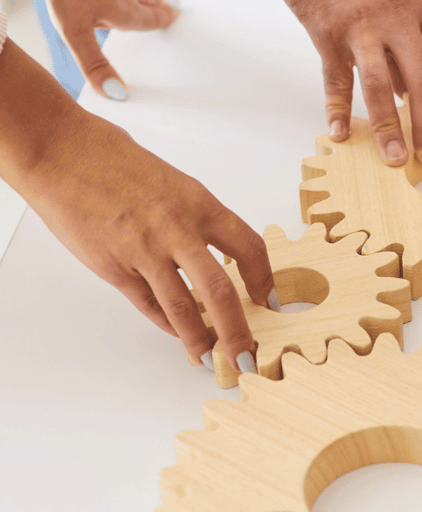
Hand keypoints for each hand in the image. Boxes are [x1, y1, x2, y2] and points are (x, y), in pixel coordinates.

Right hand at [0, 38, 270, 370]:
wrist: (63, 154)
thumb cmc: (115, 160)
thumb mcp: (174, 183)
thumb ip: (196, 218)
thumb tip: (219, 251)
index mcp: (199, 203)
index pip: (249, 248)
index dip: (264, 280)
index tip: (269, 300)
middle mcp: (177, 230)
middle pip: (220, 291)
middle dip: (237, 329)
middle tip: (246, 354)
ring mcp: (144, 252)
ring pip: (182, 308)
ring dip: (200, 339)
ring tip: (210, 357)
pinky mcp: (115, 268)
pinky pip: (148, 305)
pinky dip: (166, 323)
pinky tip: (178, 334)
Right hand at [230, 0, 421, 166]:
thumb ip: (406, 34)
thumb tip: (408, 89)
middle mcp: (398, 16)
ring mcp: (361, 24)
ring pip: (383, 85)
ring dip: (389, 127)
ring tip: (394, 158)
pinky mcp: (326, 31)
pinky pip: (335, 79)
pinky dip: (337, 108)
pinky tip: (339, 131)